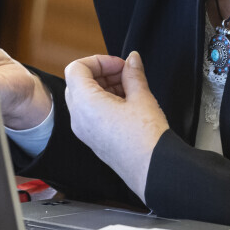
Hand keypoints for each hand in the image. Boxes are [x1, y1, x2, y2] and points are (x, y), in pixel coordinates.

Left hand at [65, 51, 168, 200]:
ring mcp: (84, 131)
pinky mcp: (93, 140)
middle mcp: (78, 118)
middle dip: (102, 73)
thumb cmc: (146, 139)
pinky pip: (90, 113)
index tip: (119, 64)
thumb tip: (132, 59)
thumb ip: (133, 73)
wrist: (153, 170)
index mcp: (85, 104)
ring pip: (84, 98)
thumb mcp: (142, 97)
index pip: (76, 68)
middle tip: (125, 73)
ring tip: (130, 87)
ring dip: (104, 87)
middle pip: (78, 82)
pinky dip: (104, 102)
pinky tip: (128, 103)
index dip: (98, 61)